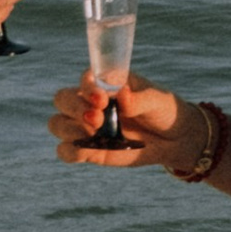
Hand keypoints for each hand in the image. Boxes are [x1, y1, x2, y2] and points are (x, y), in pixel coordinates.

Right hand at [50, 75, 185, 167]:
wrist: (173, 138)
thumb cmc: (163, 110)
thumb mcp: (157, 100)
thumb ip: (139, 99)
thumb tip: (122, 96)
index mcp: (104, 82)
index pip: (84, 79)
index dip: (87, 88)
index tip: (102, 99)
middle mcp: (89, 102)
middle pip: (62, 99)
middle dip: (74, 108)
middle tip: (97, 118)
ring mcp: (86, 126)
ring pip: (57, 124)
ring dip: (69, 129)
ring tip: (94, 134)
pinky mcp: (88, 150)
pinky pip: (65, 151)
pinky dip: (70, 152)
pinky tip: (87, 152)